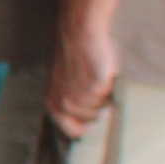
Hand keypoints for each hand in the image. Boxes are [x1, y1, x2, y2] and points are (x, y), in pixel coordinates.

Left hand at [46, 6, 118, 140]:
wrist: (77, 33)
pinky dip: (110, 83)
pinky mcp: (96, 87)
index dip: (83, 127)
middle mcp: (65, 103)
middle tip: (90, 83)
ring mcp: (81, 96)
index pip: (72, 131)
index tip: (89, 124)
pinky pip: (111, 93)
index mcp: (53, 103)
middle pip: (92, 117)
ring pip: (103, 106)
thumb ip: (67, 100)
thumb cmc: (71, 55)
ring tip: (94, 74)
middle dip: (96, 103)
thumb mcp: (60, 82)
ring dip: (103, 93)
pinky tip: (101, 69)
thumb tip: (81, 122)